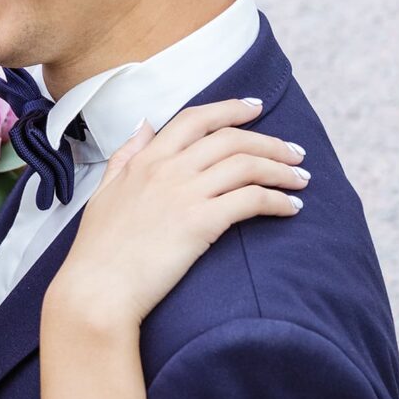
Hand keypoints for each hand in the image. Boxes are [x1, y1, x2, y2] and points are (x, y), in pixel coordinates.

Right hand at [48, 98, 306, 335]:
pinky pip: (251, 200)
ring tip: (302, 179)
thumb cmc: (97, 251)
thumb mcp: (103, 192)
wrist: (97, 290)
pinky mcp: (201, 223)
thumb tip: (143, 125)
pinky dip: (278, 200)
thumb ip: (124, 156)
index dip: (230, 109)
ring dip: (281, 169)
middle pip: (231, 138)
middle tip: (294, 152)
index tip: (256, 107)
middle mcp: (167, 169)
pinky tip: (292, 208)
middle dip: (270, 142)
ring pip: (247, 165)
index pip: (195, 119)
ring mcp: (185, 194)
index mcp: (145, 159)